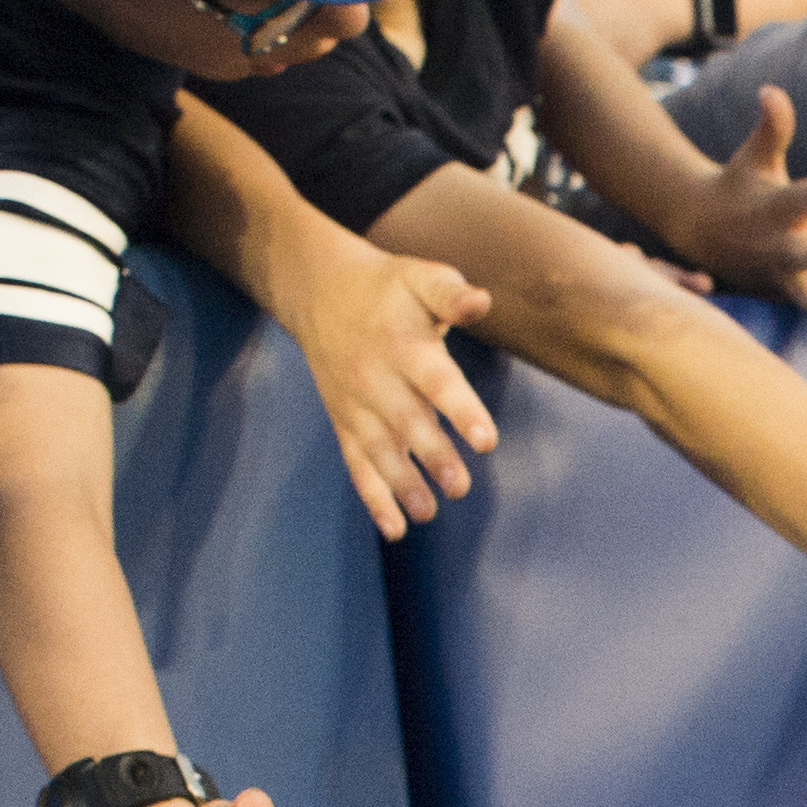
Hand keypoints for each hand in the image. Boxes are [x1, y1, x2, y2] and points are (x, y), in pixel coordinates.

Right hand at [291, 245, 497, 536]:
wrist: (320, 291)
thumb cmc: (388, 289)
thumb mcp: (420, 277)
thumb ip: (451, 293)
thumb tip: (481, 301)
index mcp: (404, 345)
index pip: (437, 382)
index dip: (461, 410)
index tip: (486, 440)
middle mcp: (378, 379)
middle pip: (408, 423)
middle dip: (433, 456)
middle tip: (460, 486)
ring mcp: (358, 405)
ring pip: (380, 451)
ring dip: (403, 485)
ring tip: (428, 513)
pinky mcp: (345, 423)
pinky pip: (357, 464)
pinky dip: (373, 498)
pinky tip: (395, 529)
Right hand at [673, 83, 806, 332]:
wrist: (701, 230)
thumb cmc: (740, 186)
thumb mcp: (755, 156)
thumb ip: (772, 128)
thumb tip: (771, 90)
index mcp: (775, 208)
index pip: (799, 198)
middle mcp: (779, 245)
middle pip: (801, 255)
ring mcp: (785, 275)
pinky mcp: (794, 292)